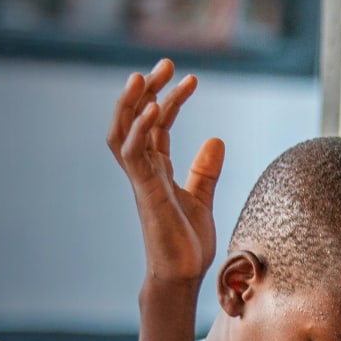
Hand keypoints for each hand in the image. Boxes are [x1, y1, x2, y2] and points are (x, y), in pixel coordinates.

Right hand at [107, 58, 225, 287]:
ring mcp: (142, 181)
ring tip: (146, 75)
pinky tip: (152, 108)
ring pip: (124, 132)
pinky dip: (140, 129)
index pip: (156, 126)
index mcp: (156, 171)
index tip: (189, 78)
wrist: (182, 277)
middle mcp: (144, 172)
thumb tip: (216, 139)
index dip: (169, 100)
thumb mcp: (201, 199)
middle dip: (147, 90)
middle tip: (166, 63)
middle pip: (135, 120)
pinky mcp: (145, 192)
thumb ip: (205, 171)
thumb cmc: (187, 245)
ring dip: (133, 102)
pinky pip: (133, 154)